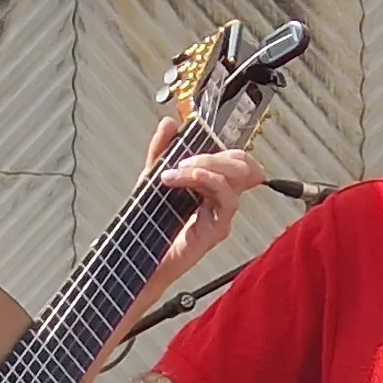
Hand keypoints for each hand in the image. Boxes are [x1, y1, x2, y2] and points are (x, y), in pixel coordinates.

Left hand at [142, 116, 268, 290]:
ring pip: (235, 177)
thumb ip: (160, 151)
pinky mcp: (217, 229)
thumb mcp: (151, 179)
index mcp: (212, 186)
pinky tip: (183, 178)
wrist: (139, 259)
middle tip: (182, 159)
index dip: (220, 145)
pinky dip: (206, 180)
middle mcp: (221, 199)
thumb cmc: (150, 226)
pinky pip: (225, 198)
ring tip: (175, 171)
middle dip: (213, 154)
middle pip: (243, 164)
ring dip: (205, 165)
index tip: (191, 141)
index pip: (236, 158)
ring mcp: (222, 214)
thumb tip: (169, 123)